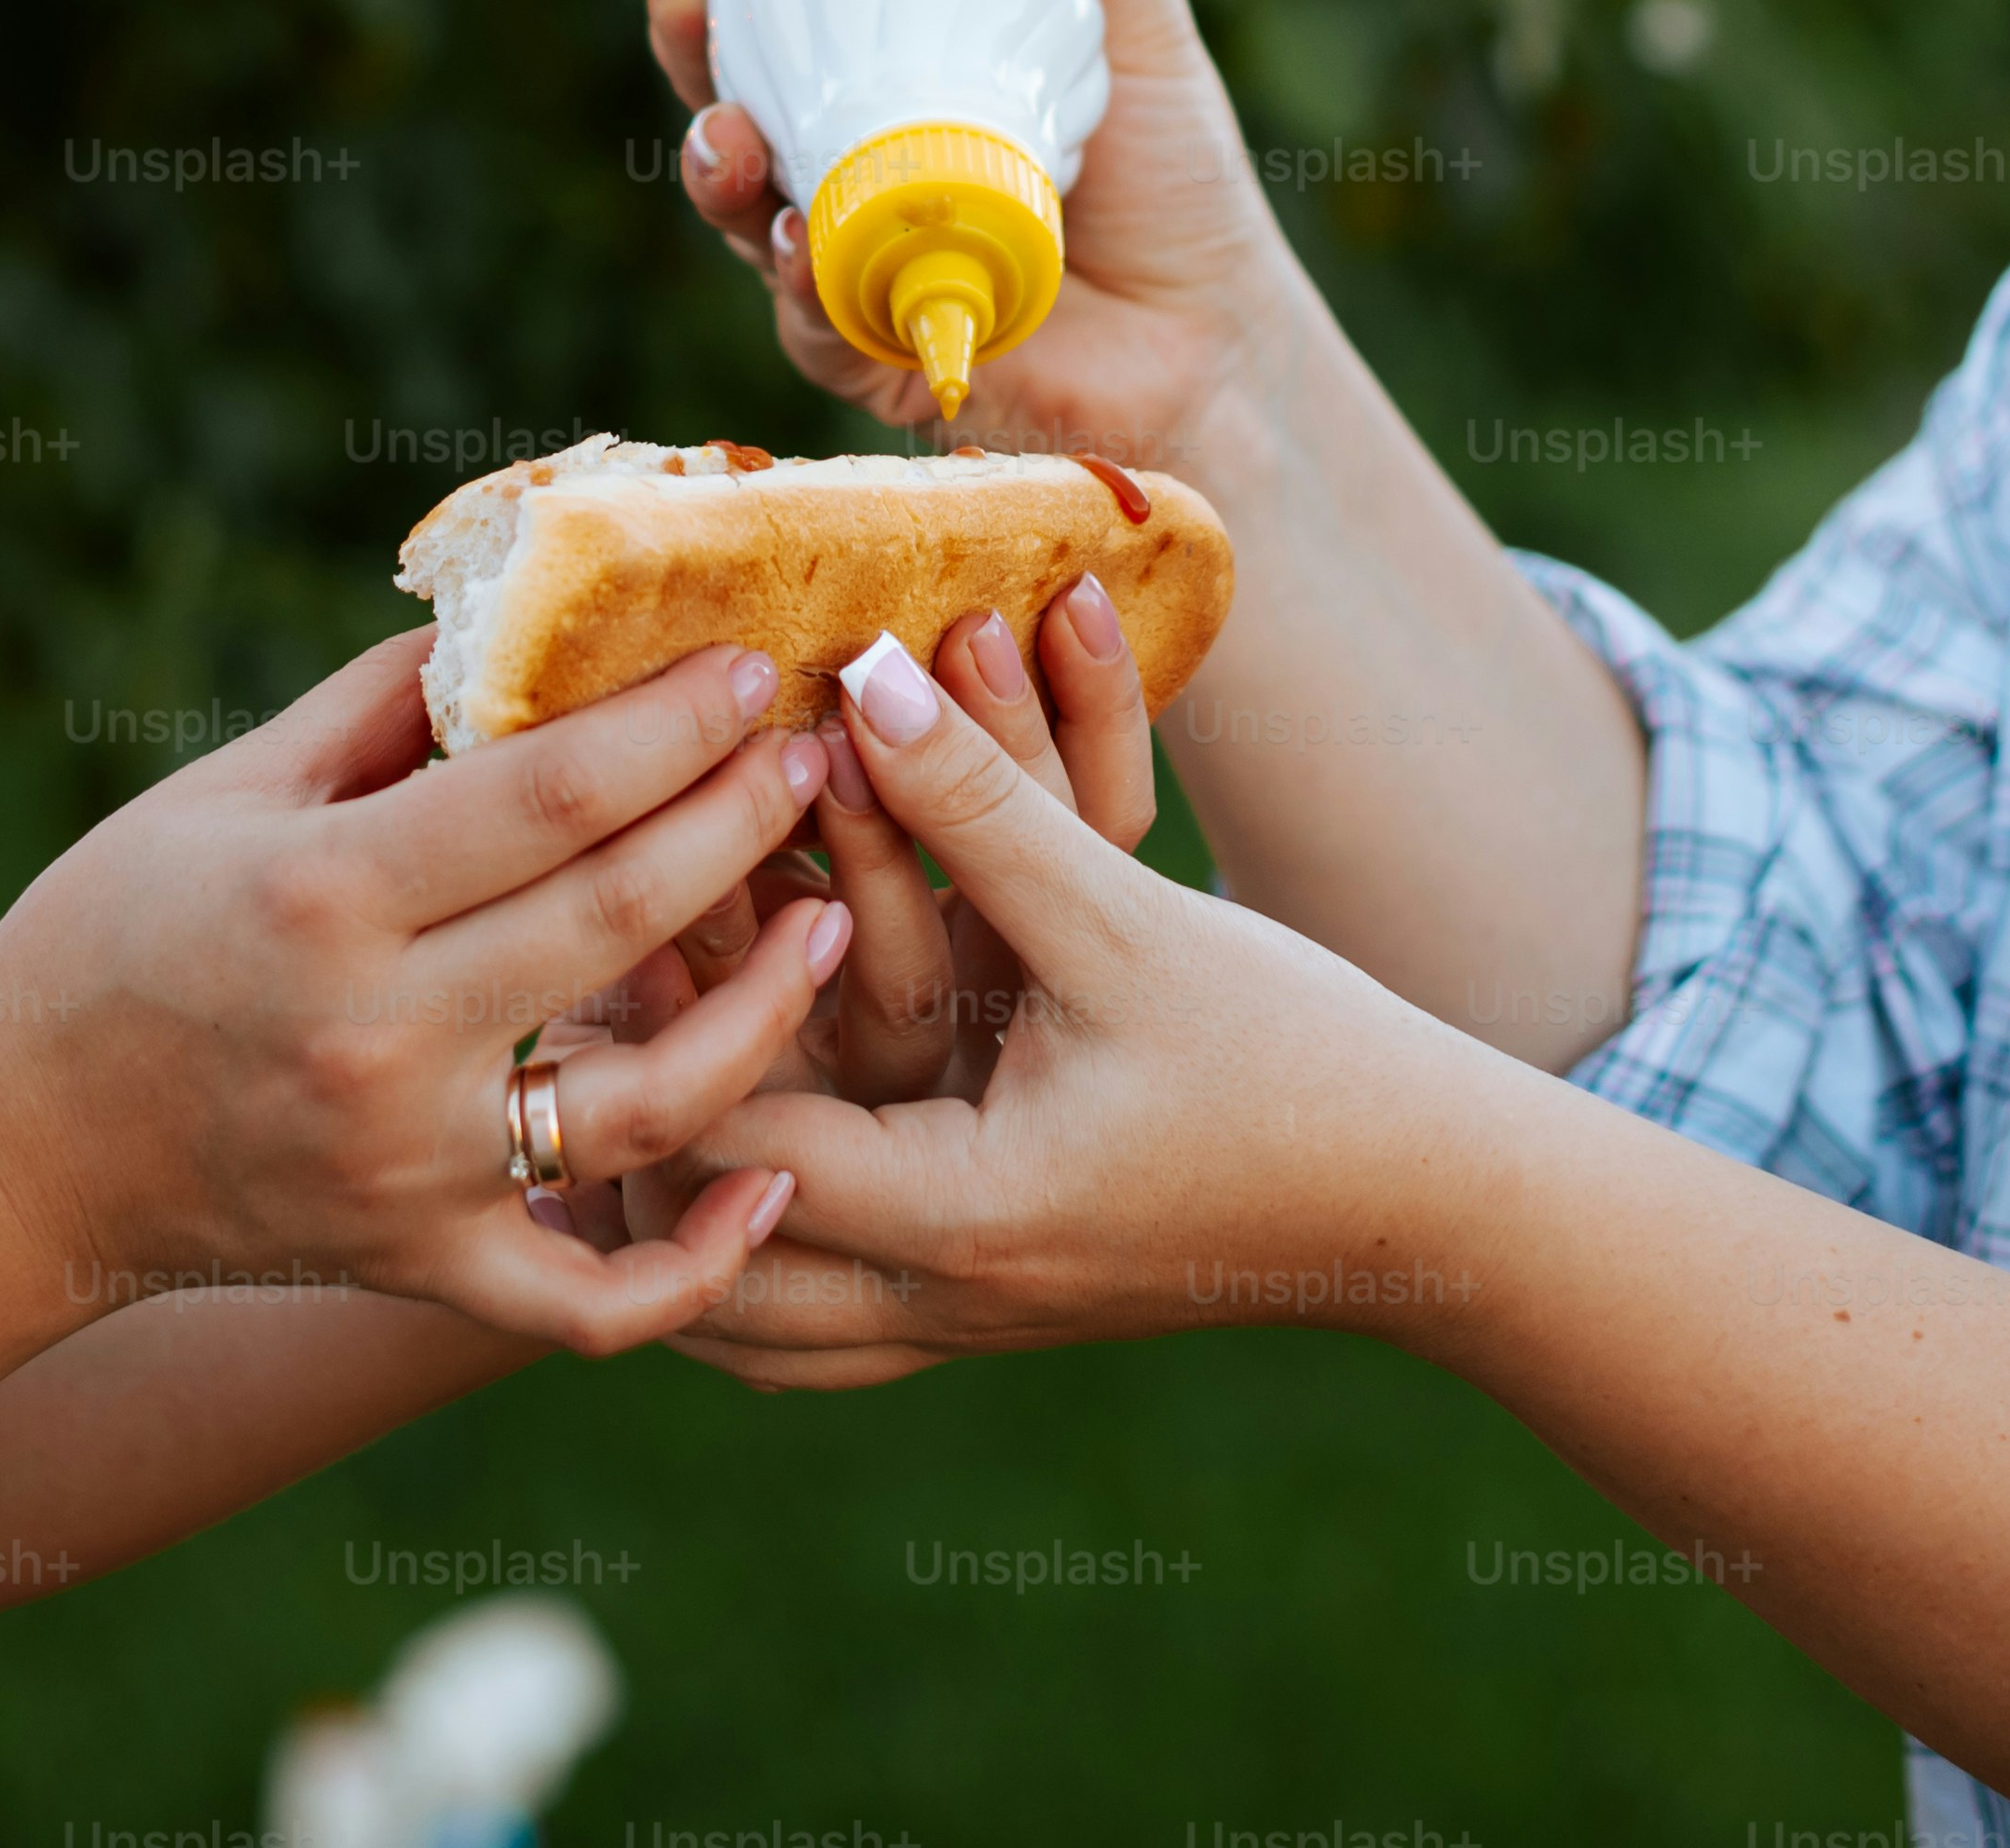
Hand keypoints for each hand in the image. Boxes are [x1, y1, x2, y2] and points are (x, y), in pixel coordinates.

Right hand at [0, 629, 858, 1354]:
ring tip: (837, 914)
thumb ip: (385, 709)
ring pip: (650, 1102)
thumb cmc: (115, 932)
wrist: (18, 1146)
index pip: (551, 793)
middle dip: (747, 821)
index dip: (675, 725)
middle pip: (620, 916)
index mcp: (325, 894)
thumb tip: (529, 619)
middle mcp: (379, 1035)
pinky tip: (777, 1181)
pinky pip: (595, 1297)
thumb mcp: (227, 788)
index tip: (753, 669)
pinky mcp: (425, 1263)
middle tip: (822, 755)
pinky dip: (700, 1257)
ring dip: (770, 1006)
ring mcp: (411, 1167)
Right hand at [646, 0, 1300, 468]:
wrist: (1219, 327)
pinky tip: (803, 237)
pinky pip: (811, 321)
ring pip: (746, 209)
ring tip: (731, 130)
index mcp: (887, 68)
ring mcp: (851, 258)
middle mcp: (848, 159)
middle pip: (727, 90)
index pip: (770, 4)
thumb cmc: (1170, 170)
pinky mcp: (876, 351)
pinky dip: (798, 279)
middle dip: (683, 40)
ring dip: (717, 165)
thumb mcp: (1139, 15)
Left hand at [665, 629, 1471, 1390]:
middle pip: (699, 1279)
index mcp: (957, 1217)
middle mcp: (942, 1298)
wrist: (1429, 1201)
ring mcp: (969, 1327)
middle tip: (580, 1036)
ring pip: (753, 1334)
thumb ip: (986, 809)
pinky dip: (762, 1268)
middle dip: (631, 1159)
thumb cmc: (1295, 1059)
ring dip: (682, 1230)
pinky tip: (730, 1183)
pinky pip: (826, 1335)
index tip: (610, 927)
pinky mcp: (1001, 1313)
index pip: (729, 1141)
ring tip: (621, 1117)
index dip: (661, 1027)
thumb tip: (865, 675)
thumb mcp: (1127, 920)